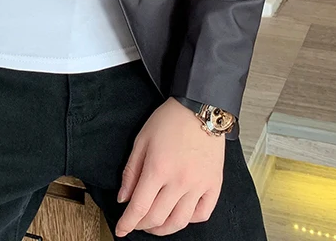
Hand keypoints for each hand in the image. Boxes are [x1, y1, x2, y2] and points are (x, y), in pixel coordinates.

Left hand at [114, 98, 224, 236]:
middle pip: (158, 218)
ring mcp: (199, 185)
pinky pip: (202, 214)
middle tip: (136, 223)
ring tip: (154, 225)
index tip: (121, 230)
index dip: (128, 223)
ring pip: (180, 221)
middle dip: (142, 225)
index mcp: (158, 168)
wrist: (200, 108)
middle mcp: (179, 181)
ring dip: (164, 229)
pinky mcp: (214, 185)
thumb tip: (123, 197)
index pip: (139, 207)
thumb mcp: (142, 140)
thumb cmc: (169, 120)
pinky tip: (179, 214)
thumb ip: (131, 171)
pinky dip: (189, 220)